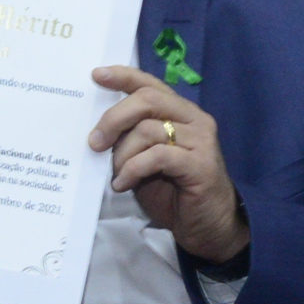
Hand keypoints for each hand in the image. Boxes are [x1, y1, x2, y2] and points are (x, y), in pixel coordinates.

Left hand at [87, 66, 246, 262]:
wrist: (208, 227)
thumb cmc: (175, 194)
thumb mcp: (146, 162)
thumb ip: (131, 141)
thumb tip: (98, 133)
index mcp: (181, 113)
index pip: (151, 85)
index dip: (124, 77)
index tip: (97, 75)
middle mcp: (194, 120)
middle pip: (147, 100)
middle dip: (113, 119)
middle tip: (95, 143)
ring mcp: (201, 141)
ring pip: (148, 130)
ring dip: (122, 154)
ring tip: (117, 175)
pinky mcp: (201, 164)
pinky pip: (157, 156)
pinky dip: (133, 169)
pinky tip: (123, 184)